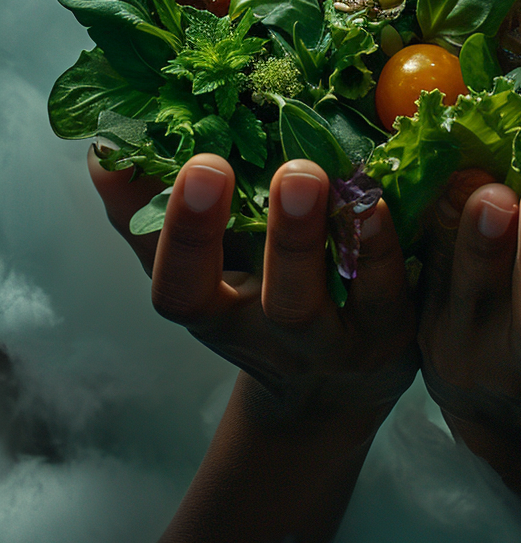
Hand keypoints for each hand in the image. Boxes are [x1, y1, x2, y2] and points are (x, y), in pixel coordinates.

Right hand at [89, 150, 417, 429]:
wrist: (334, 391)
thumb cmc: (260, 305)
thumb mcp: (207, 273)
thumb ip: (152, 219)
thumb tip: (105, 152)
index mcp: (220, 315)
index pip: (181, 290)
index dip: (181, 236)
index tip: (191, 163)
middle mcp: (275, 336)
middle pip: (256, 299)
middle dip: (240, 237)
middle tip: (219, 162)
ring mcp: (337, 340)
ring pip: (315, 301)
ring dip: (306, 237)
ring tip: (305, 172)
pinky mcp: (392, 332)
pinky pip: (385, 290)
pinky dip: (380, 243)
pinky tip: (373, 198)